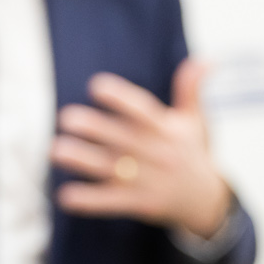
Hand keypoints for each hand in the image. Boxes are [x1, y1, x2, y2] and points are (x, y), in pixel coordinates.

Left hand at [51, 59, 232, 238]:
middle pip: (123, 139)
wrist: (205, 201)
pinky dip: (89, 201)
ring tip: (56, 149)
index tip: (96, 86)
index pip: (143, 111)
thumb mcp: (194, 121)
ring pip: (112, 169)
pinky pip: (112, 202)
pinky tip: (65, 195)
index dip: (121, 99)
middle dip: (94, 128)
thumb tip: (207, 60)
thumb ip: (191, 89)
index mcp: (168, 130)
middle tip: (65, 117)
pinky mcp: (140, 204)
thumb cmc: (191, 152)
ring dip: (83, 160)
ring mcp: (148, 181)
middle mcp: (157, 154)